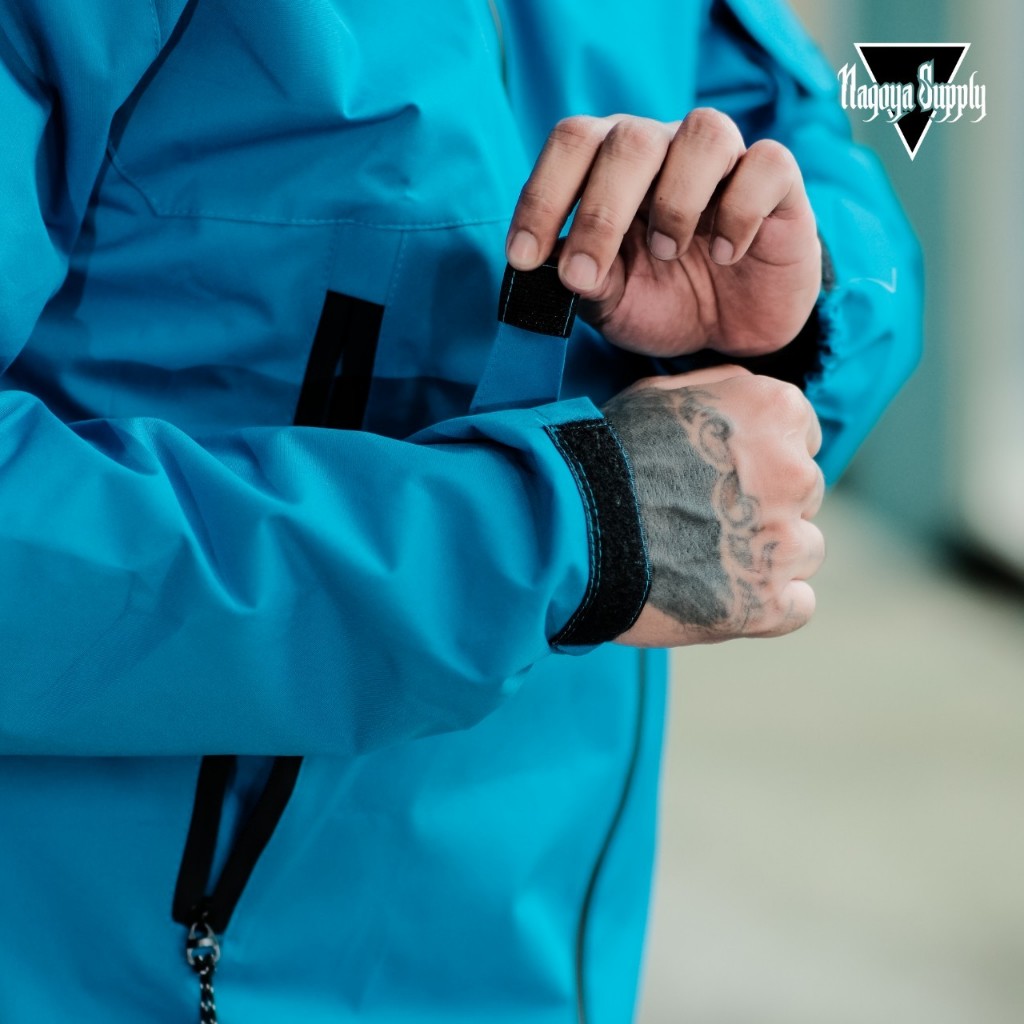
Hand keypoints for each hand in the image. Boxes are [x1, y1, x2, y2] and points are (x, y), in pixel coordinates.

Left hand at [506, 110, 820, 358]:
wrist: (734, 331)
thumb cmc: (665, 302)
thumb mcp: (613, 303)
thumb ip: (585, 280)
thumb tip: (555, 268)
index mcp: (611, 165)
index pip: (571, 145)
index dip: (542, 196)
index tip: (523, 257)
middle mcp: (664, 148)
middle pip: (629, 139)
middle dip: (599, 212)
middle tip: (585, 276)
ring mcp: (724, 161)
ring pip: (704, 133)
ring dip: (675, 201)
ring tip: (669, 254)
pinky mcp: (778, 181)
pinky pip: (766, 164)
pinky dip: (742, 210)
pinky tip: (729, 253)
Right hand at [602, 366, 824, 646]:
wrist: (567, 527)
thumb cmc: (606, 456)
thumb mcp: (660, 394)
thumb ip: (721, 391)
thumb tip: (750, 397)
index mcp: (775, 412)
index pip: (801, 438)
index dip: (762, 459)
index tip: (725, 476)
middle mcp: (795, 473)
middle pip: (803, 496)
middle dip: (765, 507)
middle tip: (704, 519)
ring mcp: (784, 542)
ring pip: (803, 551)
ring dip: (764, 556)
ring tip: (705, 559)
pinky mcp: (769, 603)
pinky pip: (797, 606)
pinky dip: (765, 606)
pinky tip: (720, 593)